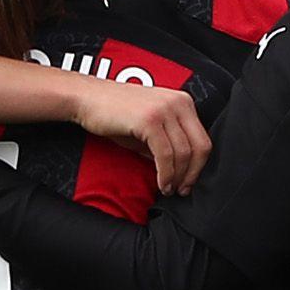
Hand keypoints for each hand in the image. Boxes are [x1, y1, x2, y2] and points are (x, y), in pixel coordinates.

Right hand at [71, 80, 211, 194]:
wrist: (87, 99)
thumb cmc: (115, 114)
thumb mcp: (149, 128)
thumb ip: (167, 144)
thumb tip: (181, 171)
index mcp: (182, 101)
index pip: (202, 139)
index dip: (198, 166)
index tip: (189, 181)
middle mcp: (178, 102)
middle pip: (199, 147)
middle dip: (192, 174)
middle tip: (182, 190)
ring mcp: (164, 109)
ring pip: (183, 153)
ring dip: (177, 177)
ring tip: (168, 189)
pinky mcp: (149, 120)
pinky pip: (165, 155)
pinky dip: (166, 174)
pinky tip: (161, 184)